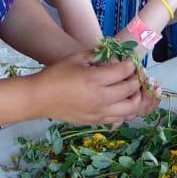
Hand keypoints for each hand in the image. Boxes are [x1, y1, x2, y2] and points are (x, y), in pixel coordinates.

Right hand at [31, 50, 154, 124]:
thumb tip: (113, 55)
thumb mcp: (76, 58)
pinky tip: (121, 102)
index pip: (124, 72)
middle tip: (134, 74)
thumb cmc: (55, 75)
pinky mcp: (95, 122)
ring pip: (130, 110)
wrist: (39, 99)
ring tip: (132, 90)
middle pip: (131, 90)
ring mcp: (99, 113)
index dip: (131, 64)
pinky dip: (126, 110)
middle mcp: (100, 98)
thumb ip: (96, 55)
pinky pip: (119, 119)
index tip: (131, 61)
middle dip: (137, 80)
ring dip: (135, 98)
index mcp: (94, 80)